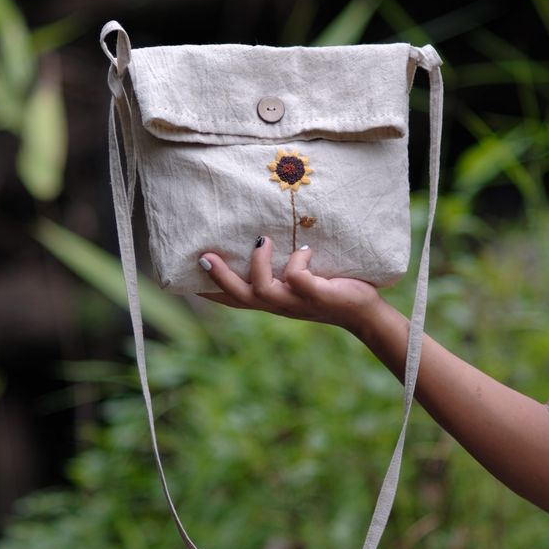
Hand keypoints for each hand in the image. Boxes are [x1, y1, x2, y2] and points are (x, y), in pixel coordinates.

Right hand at [197, 237, 383, 336]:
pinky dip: (299, 261)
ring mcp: (295, 303)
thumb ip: (280, 268)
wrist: (362, 312)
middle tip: (205, 255)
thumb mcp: (298, 281)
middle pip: (238, 297)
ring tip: (263, 240)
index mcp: (271, 301)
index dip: (209, 291)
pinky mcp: (315, 296)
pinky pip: (297, 279)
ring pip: (261, 291)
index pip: (233, 299)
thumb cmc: (329, 289)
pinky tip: (308, 251)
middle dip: (219, 277)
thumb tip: (263, 236)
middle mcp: (278, 305)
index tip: (186, 279)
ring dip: (258, 263)